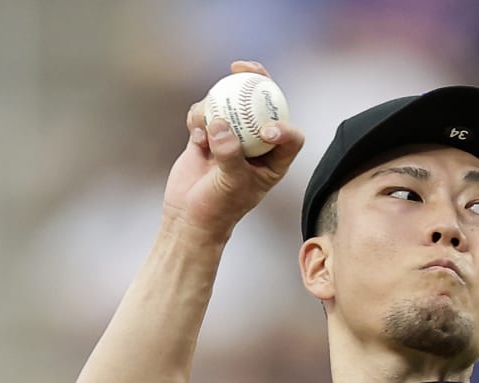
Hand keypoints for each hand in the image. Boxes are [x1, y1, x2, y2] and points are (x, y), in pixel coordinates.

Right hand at [165, 61, 304, 238]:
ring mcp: (231, 137)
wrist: (188, 218)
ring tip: (206, 121)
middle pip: (262, 105)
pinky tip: (195, 137)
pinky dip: (198, 119)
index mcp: (273, 161)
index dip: (283, 126)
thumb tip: (220, 124)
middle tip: (243, 67)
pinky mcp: (207, 135)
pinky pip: (204, 113)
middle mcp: (255, 145)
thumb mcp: (231, 185)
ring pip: (229, 105)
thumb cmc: (218, 209)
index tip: (265, 131)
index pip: (290, 136)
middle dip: (256, 80)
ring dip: (215, 106)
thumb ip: (229, 155)